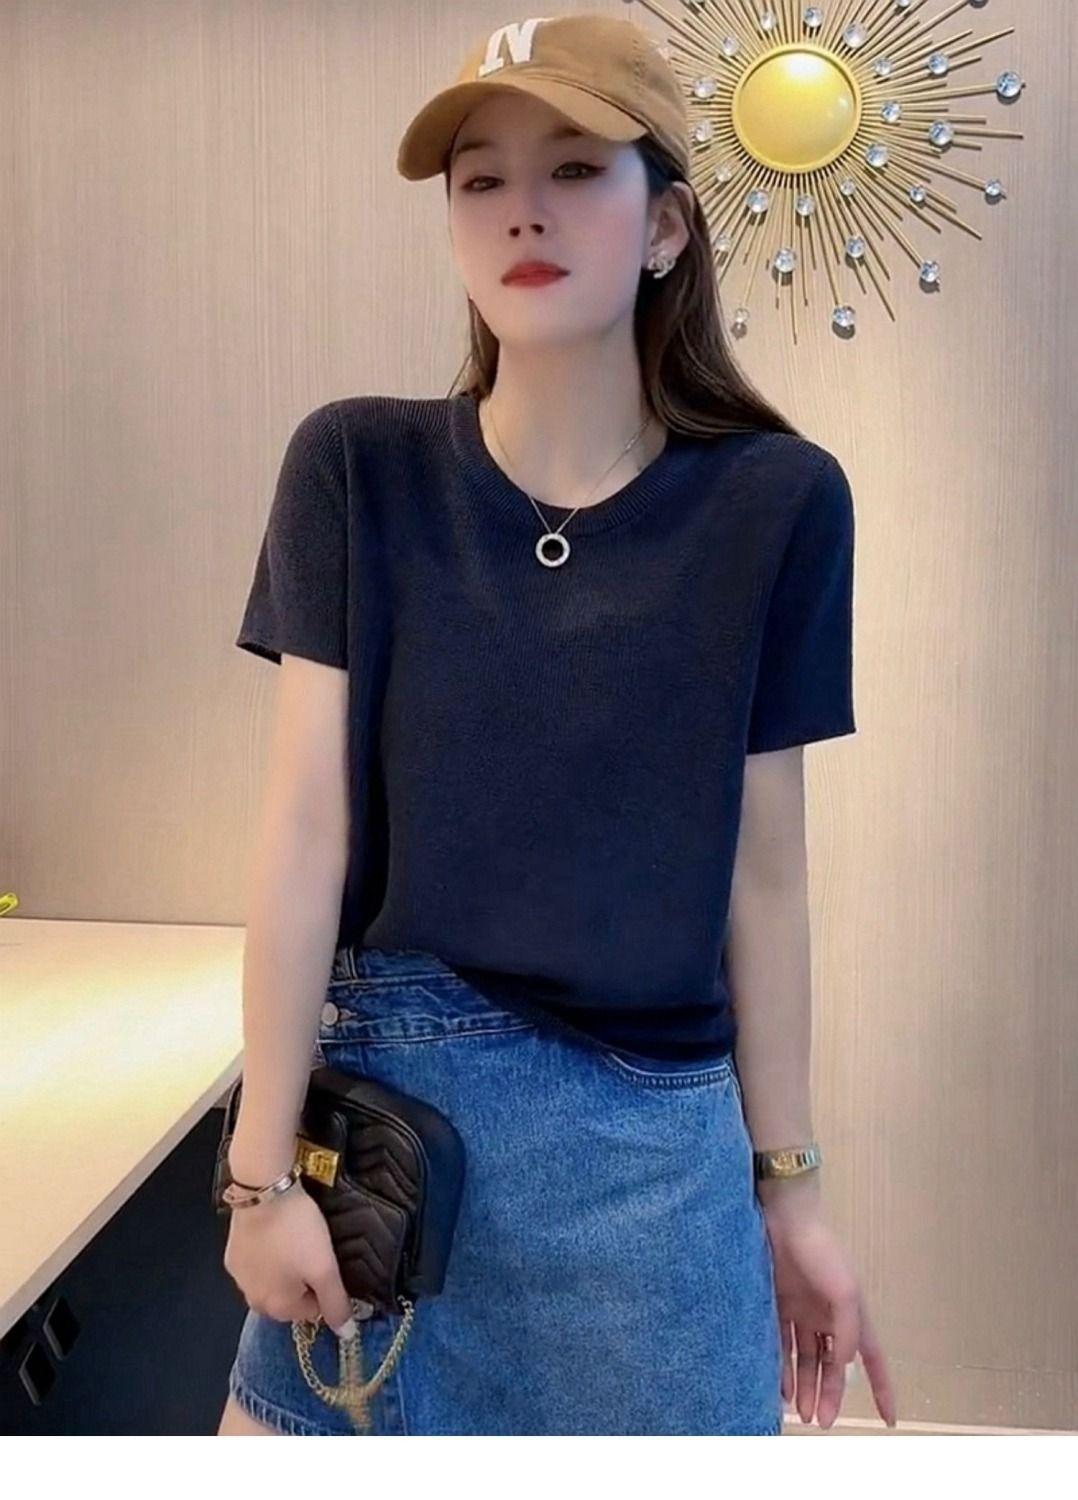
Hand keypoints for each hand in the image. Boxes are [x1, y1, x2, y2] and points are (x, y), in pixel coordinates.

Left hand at [761, 1201, 897, 1429]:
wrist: (784, 1221)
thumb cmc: (822, 1251)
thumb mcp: (844, 1292)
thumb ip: (848, 1331)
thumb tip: (843, 1365)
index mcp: (853, 1314)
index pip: (872, 1359)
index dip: (882, 1388)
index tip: (889, 1420)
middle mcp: (828, 1318)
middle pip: (832, 1366)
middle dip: (830, 1395)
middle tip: (821, 1421)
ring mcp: (802, 1313)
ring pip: (806, 1360)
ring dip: (804, 1386)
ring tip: (800, 1412)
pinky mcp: (778, 1307)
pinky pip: (781, 1345)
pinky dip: (781, 1367)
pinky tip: (780, 1388)